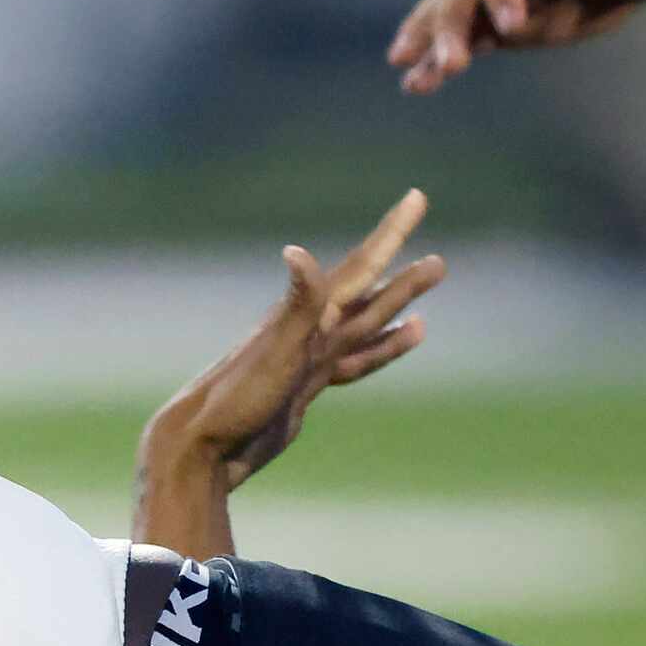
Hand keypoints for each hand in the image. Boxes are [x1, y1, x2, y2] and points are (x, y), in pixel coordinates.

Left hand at [145, 190, 442, 507]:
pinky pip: (355, 361)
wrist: (204, 447)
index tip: (416, 198)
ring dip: (397, 309)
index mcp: (308, 317)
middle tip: (441, 260)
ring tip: (427, 294)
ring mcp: (309, 360)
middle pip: (369, 295)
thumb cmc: (235, 399)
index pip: (361, 267)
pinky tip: (400, 342)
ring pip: (366, 326)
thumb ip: (296, 306)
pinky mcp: (305, 387)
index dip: (391, 232)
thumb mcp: (274, 350)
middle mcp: (311, 332)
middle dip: (404, 277)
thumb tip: (296, 252)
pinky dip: (382, 350)